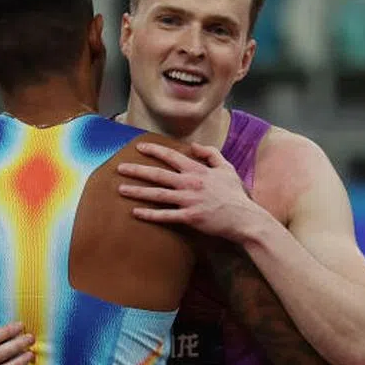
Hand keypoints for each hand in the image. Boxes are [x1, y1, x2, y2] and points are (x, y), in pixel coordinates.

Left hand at [116, 141, 263, 242]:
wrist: (244, 218)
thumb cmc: (235, 194)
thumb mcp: (227, 168)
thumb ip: (211, 154)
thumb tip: (195, 146)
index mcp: (198, 170)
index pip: (172, 156)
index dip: (154, 150)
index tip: (139, 147)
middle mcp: (190, 183)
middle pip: (158, 174)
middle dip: (137, 170)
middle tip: (120, 168)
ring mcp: (188, 201)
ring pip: (157, 194)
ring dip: (137, 191)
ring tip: (121, 189)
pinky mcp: (189, 217)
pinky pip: (165, 215)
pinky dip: (150, 214)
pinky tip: (136, 212)